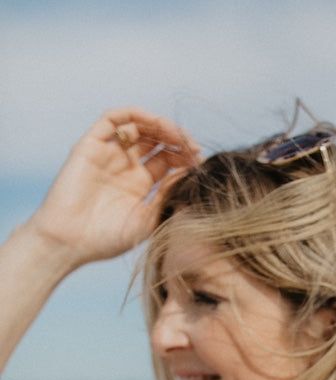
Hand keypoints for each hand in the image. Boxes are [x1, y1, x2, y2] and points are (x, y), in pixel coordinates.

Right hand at [28, 107, 200, 268]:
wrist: (69, 242)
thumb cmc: (107, 240)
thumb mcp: (147, 220)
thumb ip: (167, 196)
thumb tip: (189, 174)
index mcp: (140, 185)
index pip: (168, 161)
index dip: (185, 157)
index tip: (200, 161)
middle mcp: (126, 166)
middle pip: (157, 141)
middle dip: (177, 140)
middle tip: (193, 147)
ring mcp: (108, 154)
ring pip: (138, 126)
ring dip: (160, 125)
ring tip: (177, 135)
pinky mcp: (90, 145)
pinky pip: (112, 120)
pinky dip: (134, 115)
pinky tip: (154, 123)